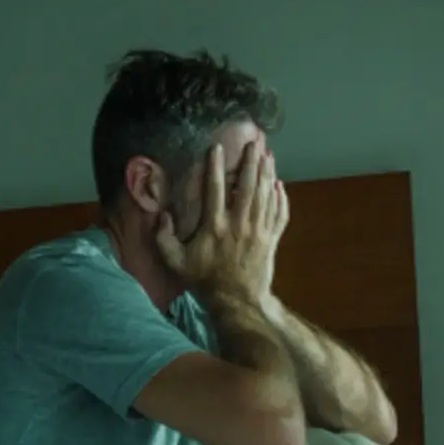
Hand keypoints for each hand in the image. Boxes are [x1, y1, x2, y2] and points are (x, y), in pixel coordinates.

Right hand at [156, 140, 289, 303]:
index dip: (215, 167)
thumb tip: (162, 215)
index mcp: (214, 227)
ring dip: (267, 173)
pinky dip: (280, 198)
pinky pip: (279, 214)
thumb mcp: (176, 263)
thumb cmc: (205, 281)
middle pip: (246, 186)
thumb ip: (164, 238)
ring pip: (265, 195)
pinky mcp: (271, 239)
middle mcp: (238, 225)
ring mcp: (258, 231)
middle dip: (250, 162)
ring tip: (268, 154)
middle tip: (254, 142)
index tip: (216, 148)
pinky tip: (279, 185)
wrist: (238, 301)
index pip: (214, 190)